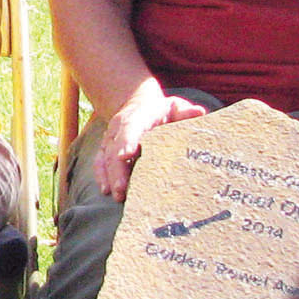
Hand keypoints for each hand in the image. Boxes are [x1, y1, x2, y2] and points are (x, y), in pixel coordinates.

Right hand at [94, 81, 207, 201]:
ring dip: (109, 176)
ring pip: (105, 157)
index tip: (125, 155)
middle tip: (122, 189)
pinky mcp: (106, 147)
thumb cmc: (162, 110)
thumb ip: (185, 112)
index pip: (130, 128)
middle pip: (114, 148)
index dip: (126, 141)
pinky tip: (106, 190)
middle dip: (117, 170)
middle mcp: (120, 127)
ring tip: (117, 195)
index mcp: (138, 115)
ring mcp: (110, 138)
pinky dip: (101, 175)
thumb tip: (199, 113)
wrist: (138, 103)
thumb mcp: (175, 107)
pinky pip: (99, 161)